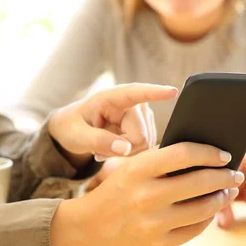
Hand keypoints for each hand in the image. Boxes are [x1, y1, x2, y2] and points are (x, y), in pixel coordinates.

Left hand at [48, 83, 173, 166]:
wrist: (75, 128)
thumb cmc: (73, 128)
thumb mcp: (77, 136)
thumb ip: (99, 141)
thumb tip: (126, 149)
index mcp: (112, 97)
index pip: (136, 93)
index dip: (155, 93)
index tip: (173, 92)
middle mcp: (134, 103)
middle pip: (141, 137)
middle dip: (122, 149)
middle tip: (100, 148)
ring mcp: (143, 115)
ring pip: (146, 145)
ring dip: (124, 152)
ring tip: (106, 145)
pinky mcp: (148, 126)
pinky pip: (147, 149)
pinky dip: (129, 153)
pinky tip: (115, 146)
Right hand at [50, 143, 243, 245]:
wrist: (88, 231)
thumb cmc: (115, 193)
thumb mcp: (131, 169)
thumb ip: (162, 162)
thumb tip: (206, 156)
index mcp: (139, 170)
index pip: (185, 154)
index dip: (210, 153)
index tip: (225, 155)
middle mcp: (147, 196)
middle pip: (201, 181)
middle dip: (226, 177)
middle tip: (236, 175)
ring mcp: (154, 223)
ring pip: (204, 208)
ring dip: (222, 198)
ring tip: (229, 192)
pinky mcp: (159, 245)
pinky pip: (195, 229)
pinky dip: (208, 218)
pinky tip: (211, 210)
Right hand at [216, 150, 245, 227]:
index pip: (237, 160)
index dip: (225, 171)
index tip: (221, 187)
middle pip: (224, 174)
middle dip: (216, 189)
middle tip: (215, 206)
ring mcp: (245, 181)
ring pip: (223, 188)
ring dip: (218, 201)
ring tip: (221, 220)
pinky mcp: (244, 193)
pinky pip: (228, 199)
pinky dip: (224, 210)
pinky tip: (224, 223)